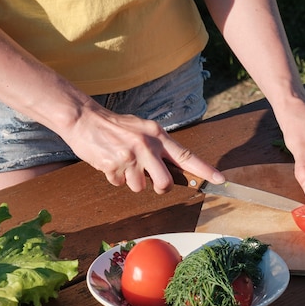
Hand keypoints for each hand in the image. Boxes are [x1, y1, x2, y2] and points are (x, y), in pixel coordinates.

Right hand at [64, 100, 224, 193]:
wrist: (84, 118)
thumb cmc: (116, 127)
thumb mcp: (143, 130)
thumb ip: (158, 147)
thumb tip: (171, 171)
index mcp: (157, 135)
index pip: (186, 156)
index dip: (204, 170)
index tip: (220, 179)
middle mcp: (147, 146)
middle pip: (165, 183)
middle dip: (159, 187)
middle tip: (149, 178)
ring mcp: (130, 156)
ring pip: (139, 187)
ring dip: (131, 180)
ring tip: (122, 162)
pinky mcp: (113, 165)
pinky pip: (120, 184)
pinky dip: (115, 177)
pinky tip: (110, 161)